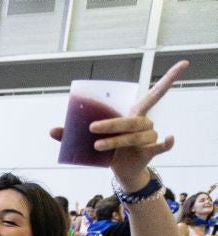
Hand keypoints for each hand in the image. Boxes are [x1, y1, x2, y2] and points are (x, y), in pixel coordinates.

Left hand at [48, 60, 186, 185]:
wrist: (120, 171)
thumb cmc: (109, 148)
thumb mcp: (91, 139)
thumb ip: (73, 134)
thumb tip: (52, 130)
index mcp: (134, 114)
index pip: (155, 93)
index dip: (170, 78)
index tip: (185, 63)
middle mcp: (145, 123)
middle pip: (131, 120)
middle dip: (111, 124)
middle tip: (91, 129)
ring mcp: (149, 138)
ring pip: (134, 136)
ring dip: (116, 141)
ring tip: (97, 146)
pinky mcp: (150, 152)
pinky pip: (160, 146)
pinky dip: (165, 143)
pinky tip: (169, 138)